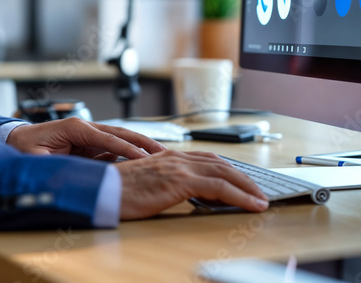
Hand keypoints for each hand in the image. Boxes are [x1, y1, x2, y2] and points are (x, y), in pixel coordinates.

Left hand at [6, 118, 166, 159]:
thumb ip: (54, 165)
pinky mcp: (88, 144)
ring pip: (119, 140)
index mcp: (75, 128)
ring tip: (160, 157)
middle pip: (120, 134)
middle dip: (143, 143)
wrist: (14, 141)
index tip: (146, 158)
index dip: (128, 149)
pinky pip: (111, 149)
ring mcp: (87, 135)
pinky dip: (127, 154)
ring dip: (139, 148)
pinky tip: (141, 163)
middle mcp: (84, 128)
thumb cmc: (22, 149)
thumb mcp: (35, 159)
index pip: (108, 138)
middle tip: (164, 153)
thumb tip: (72, 175)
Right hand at [117, 150, 268, 218]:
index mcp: (167, 156)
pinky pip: (219, 187)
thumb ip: (164, 182)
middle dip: (243, 178)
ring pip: (225, 173)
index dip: (228, 170)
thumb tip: (181, 192)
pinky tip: (251, 204)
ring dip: (247, 186)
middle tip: (259, 191)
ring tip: (260, 199)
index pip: (207, 159)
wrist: (100, 191)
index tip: (242, 182)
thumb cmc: (115, 191)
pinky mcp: (180, 181)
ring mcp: (178, 167)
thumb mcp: (145, 183)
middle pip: (220, 164)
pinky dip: (240, 195)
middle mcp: (176, 157)